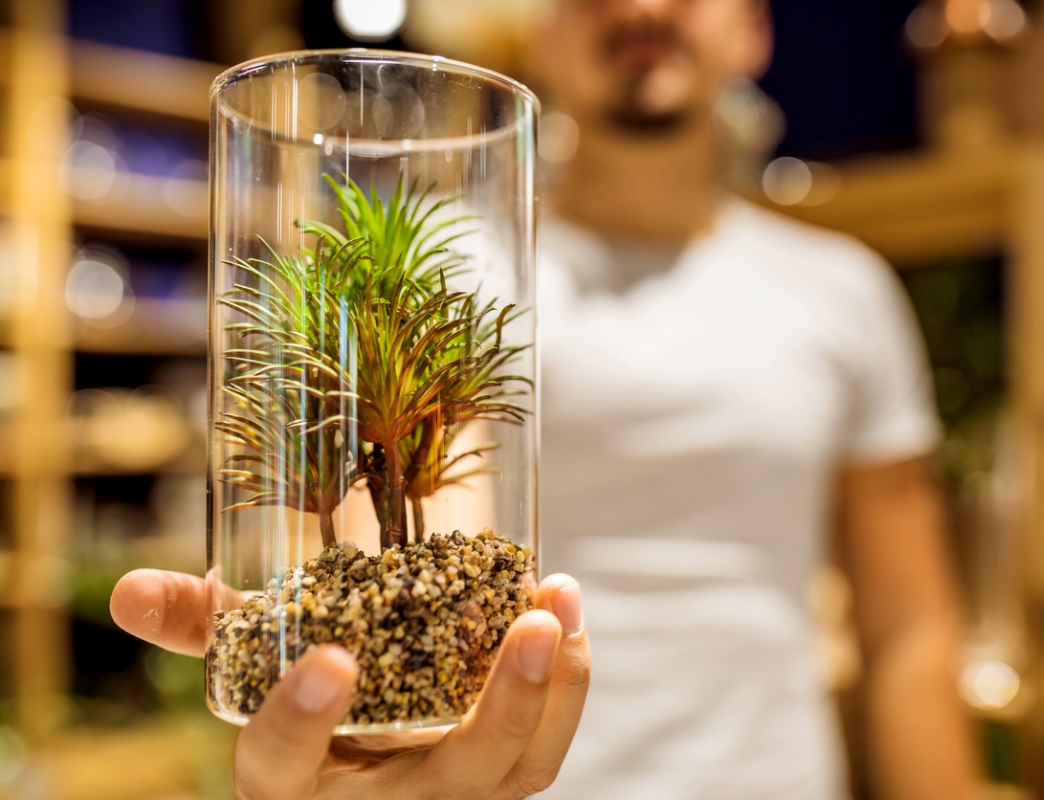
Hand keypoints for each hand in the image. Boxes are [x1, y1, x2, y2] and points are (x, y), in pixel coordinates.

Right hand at [110, 569, 589, 799]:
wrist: (358, 781)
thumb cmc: (307, 714)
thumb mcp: (250, 676)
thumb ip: (204, 631)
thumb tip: (129, 590)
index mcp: (292, 783)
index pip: (281, 767)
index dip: (300, 722)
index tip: (329, 660)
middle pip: (450, 781)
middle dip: (499, 708)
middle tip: (530, 624)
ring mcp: (446, 796)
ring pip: (517, 770)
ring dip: (554, 688)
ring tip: (560, 603)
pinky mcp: (497, 780)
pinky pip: (543, 751)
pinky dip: (566, 688)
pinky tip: (569, 618)